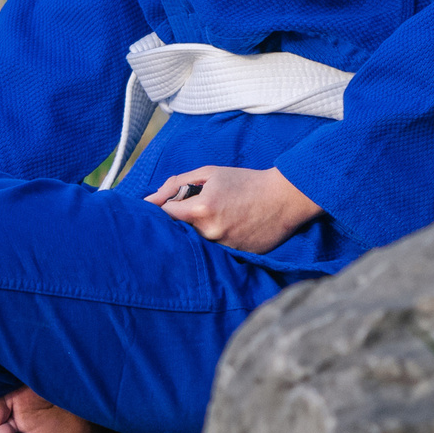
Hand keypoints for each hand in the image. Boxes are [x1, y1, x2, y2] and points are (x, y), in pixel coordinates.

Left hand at [145, 166, 320, 252]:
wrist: (283, 197)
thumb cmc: (245, 181)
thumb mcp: (209, 174)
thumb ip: (177, 184)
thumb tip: (150, 199)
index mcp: (200, 210)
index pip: (165, 216)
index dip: (161, 210)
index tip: (159, 209)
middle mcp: (210, 233)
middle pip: (180, 233)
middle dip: (180, 223)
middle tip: (192, 212)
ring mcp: (224, 248)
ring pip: (198, 244)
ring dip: (199, 233)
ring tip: (217, 218)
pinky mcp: (238, 258)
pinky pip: (217, 252)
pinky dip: (217, 242)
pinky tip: (230, 229)